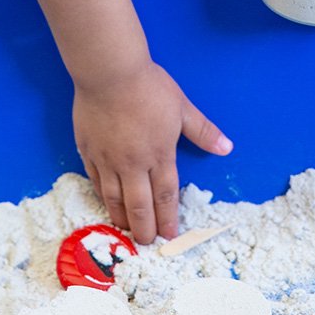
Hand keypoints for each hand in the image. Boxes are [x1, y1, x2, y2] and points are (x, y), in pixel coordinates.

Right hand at [73, 60, 232, 243]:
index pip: (166, 196)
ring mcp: (108, 160)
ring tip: (126, 230)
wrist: (109, 72)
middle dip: (145, 228)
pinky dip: (102, 196)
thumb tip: (226, 148)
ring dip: (121, 218)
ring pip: (114, 199)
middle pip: (139, 205)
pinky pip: (95, 181)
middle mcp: (133, 164)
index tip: (169, 235)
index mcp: (160, 154)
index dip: (168, 219)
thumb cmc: (149, 86)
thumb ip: (202, 131)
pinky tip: (106, 202)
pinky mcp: (88, 151)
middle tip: (147, 243)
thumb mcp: (182, 107)